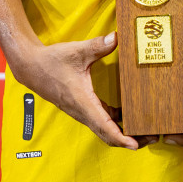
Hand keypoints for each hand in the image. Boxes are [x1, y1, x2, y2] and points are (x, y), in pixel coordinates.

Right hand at [8, 32, 138, 149]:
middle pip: (108, 134)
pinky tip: (127, 114)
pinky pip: (100, 120)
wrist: (31, 67)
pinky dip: (114, 122)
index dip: (121, 138)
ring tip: (144, 129)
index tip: (136, 144)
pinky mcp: (82, 107)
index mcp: (83, 102)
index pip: (105, 127)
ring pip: (104, 129)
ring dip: (122, 132)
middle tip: (151, 138)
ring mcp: (82, 111)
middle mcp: (83, 111)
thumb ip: (97, 45)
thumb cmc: (51, 61)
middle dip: (129, 139)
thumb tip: (117, 37)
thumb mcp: (76, 51)